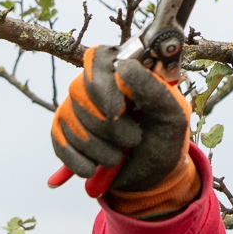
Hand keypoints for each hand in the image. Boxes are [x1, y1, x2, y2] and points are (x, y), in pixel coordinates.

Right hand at [50, 45, 193, 193]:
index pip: (97, 60)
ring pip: (69, 119)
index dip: (103, 88)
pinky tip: (97, 167)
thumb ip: (153, 89)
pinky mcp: (64, 132)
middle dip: (107, 126)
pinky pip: (60, 143)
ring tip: (120, 156)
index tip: (119, 112)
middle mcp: (95, 83)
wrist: (151, 174)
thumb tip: (123, 67)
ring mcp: (76, 107)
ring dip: (98, 148)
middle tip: (133, 140)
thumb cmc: (164, 138)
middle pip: (80, 91)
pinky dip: (80, 162)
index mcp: (123, 71)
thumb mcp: (172, 115)